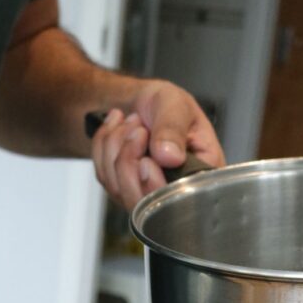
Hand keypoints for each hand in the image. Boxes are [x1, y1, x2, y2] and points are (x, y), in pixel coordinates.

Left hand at [91, 80, 224, 210]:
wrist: (139, 102)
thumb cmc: (165, 104)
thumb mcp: (176, 104)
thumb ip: (174, 128)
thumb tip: (170, 157)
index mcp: (199, 175)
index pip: (178, 200)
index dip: (156, 185)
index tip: (145, 159)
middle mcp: (172, 192)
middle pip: (142, 200)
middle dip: (130, 159)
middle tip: (138, 128)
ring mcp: (144, 194)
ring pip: (118, 188)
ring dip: (115, 148)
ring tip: (131, 123)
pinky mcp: (121, 190)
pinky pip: (103, 176)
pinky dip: (104, 147)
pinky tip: (117, 129)